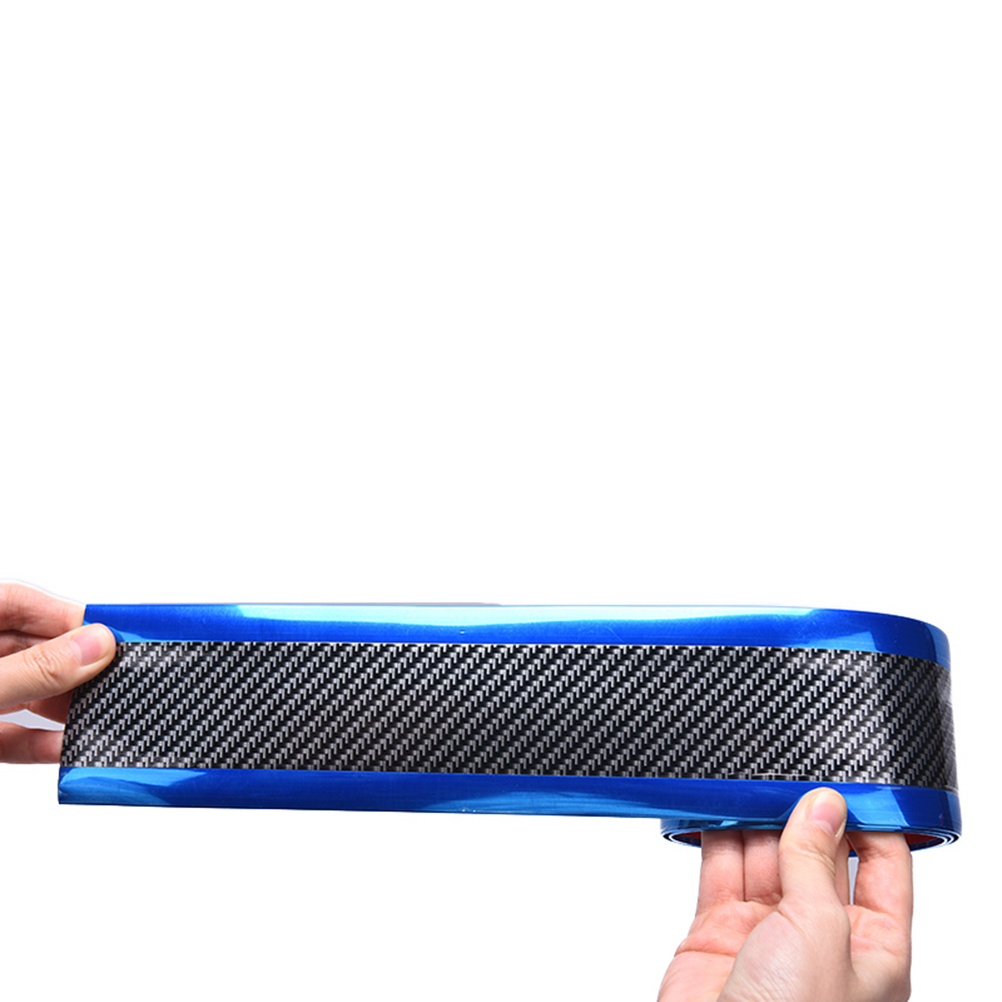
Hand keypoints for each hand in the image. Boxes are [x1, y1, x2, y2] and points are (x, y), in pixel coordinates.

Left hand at [0, 583, 115, 762]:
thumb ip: (32, 671)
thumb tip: (95, 646)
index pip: (18, 603)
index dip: (66, 615)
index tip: (110, 633)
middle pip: (30, 649)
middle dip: (74, 666)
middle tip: (115, 676)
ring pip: (25, 693)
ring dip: (63, 707)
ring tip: (99, 712)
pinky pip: (11, 732)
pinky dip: (38, 742)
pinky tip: (67, 746)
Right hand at [659, 789, 911, 1001]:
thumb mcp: (820, 933)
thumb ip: (817, 861)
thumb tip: (823, 804)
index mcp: (872, 947)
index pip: (883, 866)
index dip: (869, 819)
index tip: (849, 779)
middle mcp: (820, 937)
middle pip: (817, 851)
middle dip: (801, 811)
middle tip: (786, 774)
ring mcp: (766, 932)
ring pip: (764, 853)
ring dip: (755, 819)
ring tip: (746, 783)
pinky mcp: (717, 929)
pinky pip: (719, 868)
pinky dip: (714, 834)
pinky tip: (714, 808)